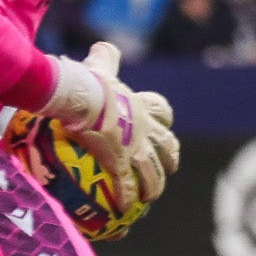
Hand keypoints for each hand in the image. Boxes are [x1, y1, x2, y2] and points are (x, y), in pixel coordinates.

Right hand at [68, 41, 172, 207]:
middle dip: (170, 157)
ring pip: (154, 172)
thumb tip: (103, 45)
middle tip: (169, 167)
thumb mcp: (101, 66)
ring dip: (154, 185)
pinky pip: (127, 187)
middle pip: (168, 146)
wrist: (85, 98)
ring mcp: (136, 148)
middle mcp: (145, 129)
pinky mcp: (122, 163)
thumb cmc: (90, 81)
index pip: (162, 112)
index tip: (162, 125)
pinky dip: (127, 198)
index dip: (163, 120)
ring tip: (150, 196)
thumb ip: (105, 57)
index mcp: (140, 106)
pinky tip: (123, 210)